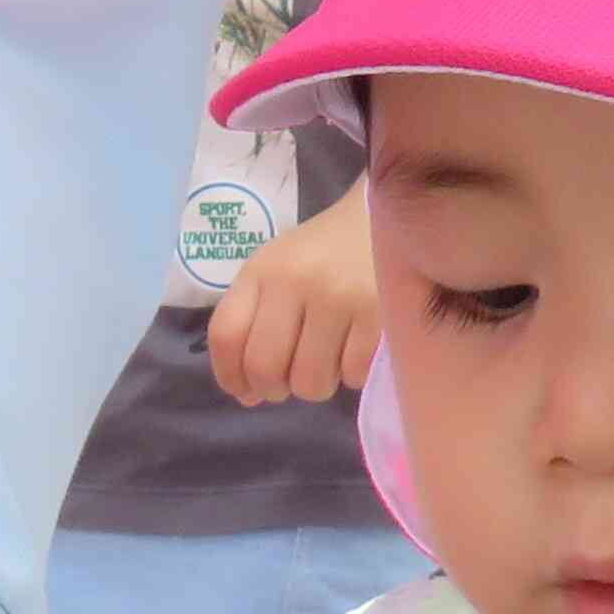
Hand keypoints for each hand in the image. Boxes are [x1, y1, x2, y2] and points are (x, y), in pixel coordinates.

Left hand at [210, 188, 381, 406]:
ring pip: (310, 381)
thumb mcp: (278, 271)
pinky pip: (352, 375)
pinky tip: (355, 350)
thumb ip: (255, 325)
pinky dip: (351, 375)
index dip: (229, 376)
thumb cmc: (325, 252)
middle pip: (264, 367)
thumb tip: (247, 395)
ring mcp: (338, 297)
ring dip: (315, 386)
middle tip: (290, 382)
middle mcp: (294, 280)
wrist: (388, 218)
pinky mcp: (378, 312)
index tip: (246, 390)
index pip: (225, 336)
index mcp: (261, 269)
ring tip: (326, 363)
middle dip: (274, 390)